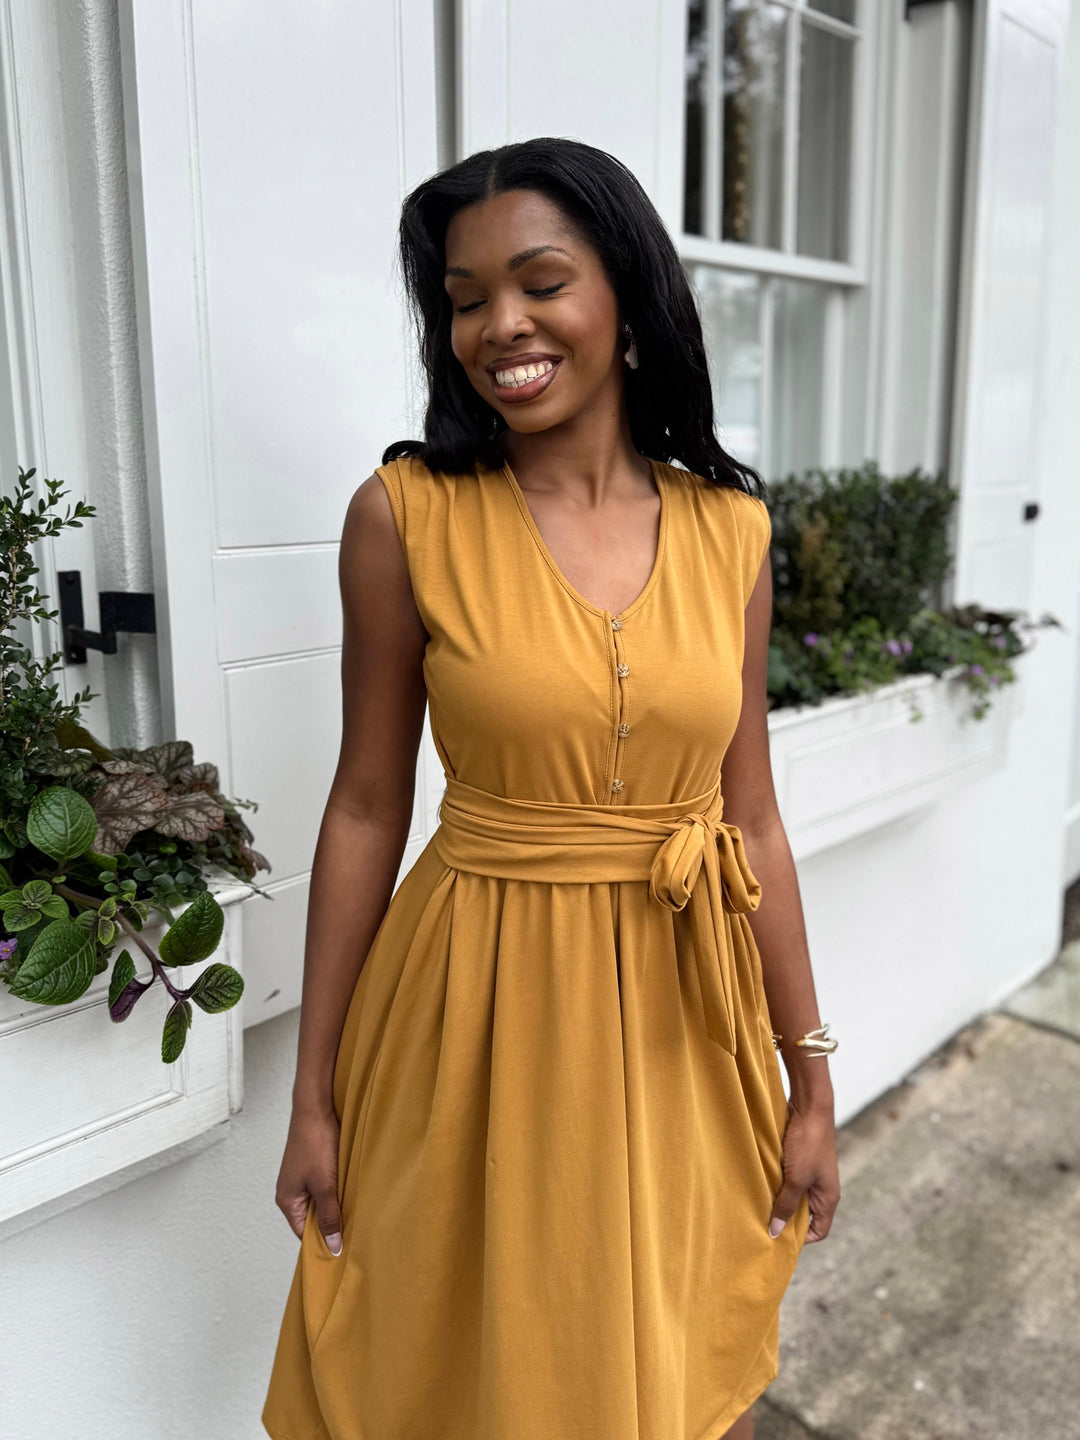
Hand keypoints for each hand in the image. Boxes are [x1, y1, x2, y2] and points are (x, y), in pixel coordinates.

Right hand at [275, 1101, 344, 1255]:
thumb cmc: (315, 1143)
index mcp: (287, 1201)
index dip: (324, 1243)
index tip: (345, 1252)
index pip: (305, 1234)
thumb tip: (333, 1247)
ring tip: (357, 1213)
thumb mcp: (325, 1185)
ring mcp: (301, 1179)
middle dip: (333, 1225)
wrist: (316, 1107)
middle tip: (357, 1233)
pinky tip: (353, 1192)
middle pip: (313, 1220)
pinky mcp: (313, 1168)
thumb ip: (329, 1217)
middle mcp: (291, 1193)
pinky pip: (325, 1188)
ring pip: (322, 1203)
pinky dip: (338, 1191)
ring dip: (337, 1206)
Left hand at [767, 1096, 839, 1243]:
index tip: (778, 1240)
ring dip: (779, 1200)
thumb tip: (775, 1233)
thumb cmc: (808, 1143)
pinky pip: (789, 1179)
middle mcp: (822, 1188)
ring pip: (795, 1196)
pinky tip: (760, 1183)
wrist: (810, 1106)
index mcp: (828, 1198)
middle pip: (805, 1215)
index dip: (802, 1239)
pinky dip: (777, 1184)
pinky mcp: (801, 1159)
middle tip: (763, 1224)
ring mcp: (812, 1173)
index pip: (820, 1231)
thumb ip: (786, 1206)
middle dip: (786, 1220)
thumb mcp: (796, 1179)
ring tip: (758, 1205)